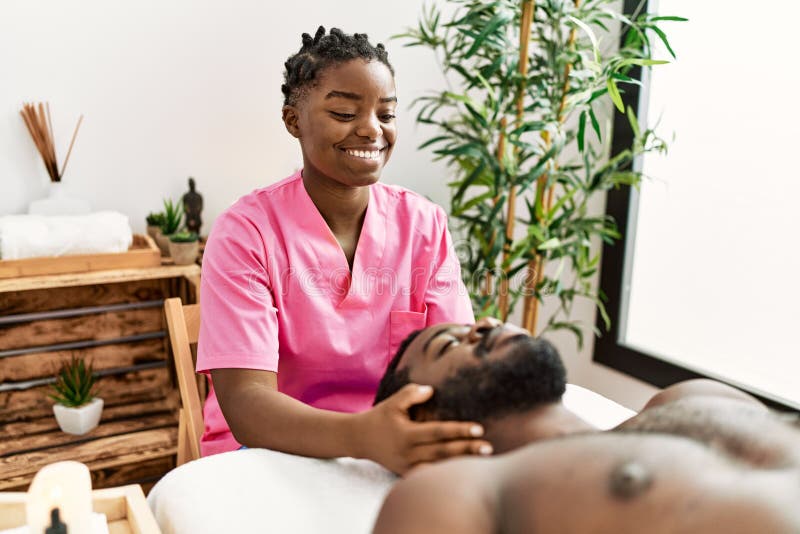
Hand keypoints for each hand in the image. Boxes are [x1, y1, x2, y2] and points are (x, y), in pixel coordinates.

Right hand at [353, 383, 492, 473]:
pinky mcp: (407, 473)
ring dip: (460, 465)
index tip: (479, 428)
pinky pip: (428, 476)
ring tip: (482, 462)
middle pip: (443, 452)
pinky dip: (445, 475)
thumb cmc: (380, 417)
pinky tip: (462, 473)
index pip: (438, 432)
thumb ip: (411, 394)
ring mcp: (407, 466)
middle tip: (489, 447)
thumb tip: (431, 390)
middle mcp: (408, 452)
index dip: (459, 430)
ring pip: (438, 468)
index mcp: (407, 434)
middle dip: (467, 449)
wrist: (359, 439)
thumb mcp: (392, 402)